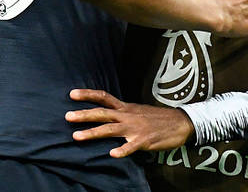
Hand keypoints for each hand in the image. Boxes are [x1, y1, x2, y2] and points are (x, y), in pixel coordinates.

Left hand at [65, 89, 194, 157]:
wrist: (181, 122)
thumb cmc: (158, 118)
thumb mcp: (138, 111)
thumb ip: (123, 113)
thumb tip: (108, 115)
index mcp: (126, 108)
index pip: (104, 97)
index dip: (88, 94)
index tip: (72, 94)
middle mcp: (128, 115)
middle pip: (102, 113)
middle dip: (84, 115)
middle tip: (67, 116)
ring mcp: (135, 128)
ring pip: (110, 130)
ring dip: (92, 133)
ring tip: (77, 136)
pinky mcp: (144, 141)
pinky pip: (131, 146)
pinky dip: (122, 150)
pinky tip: (113, 154)